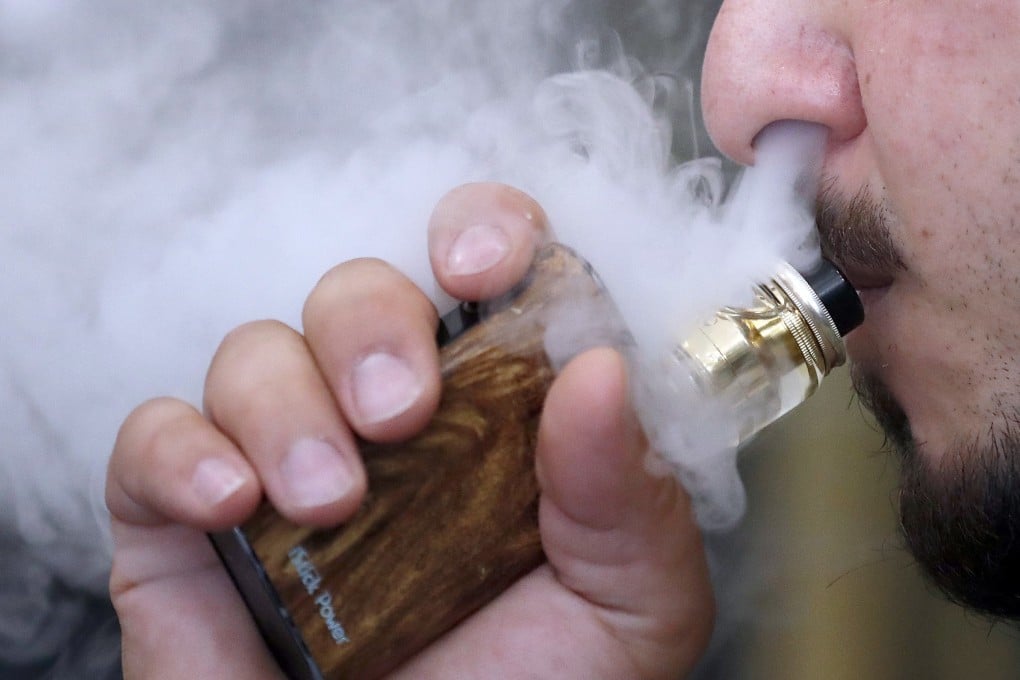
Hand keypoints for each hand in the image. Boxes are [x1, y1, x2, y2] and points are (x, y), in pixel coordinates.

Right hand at [106, 182, 714, 678]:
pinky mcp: (187, 516)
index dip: (481, 230)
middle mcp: (389, 419)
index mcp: (497, 412)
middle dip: (373, 323)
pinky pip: (153, 435)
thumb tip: (602, 368)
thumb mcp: (627, 604)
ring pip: (257, 350)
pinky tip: (233, 507)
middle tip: (401, 413)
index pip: (484, 263)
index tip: (477, 267)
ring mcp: (285, 459)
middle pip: (359, 289)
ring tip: (331, 501)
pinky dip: (182, 452)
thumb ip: (630, 493)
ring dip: (288, 404)